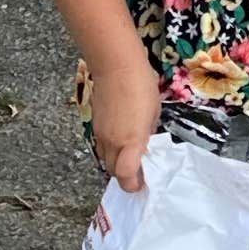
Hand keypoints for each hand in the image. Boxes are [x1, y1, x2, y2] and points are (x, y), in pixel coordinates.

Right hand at [88, 50, 156, 194]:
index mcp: (131, 140)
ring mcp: (101, 134)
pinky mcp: (94, 125)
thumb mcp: (154, 111)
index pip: (126, 175)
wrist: (115, 65)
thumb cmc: (142, 85)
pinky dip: (110, 149)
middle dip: (125, 176)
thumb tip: (143, 143)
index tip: (142, 184)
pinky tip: (120, 140)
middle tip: (139, 171)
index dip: (133, 184)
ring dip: (117, 163)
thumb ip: (148, 132)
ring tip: (130, 155)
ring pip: (105, 160)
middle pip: (113, 172)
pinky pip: (101, 146)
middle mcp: (113, 142)